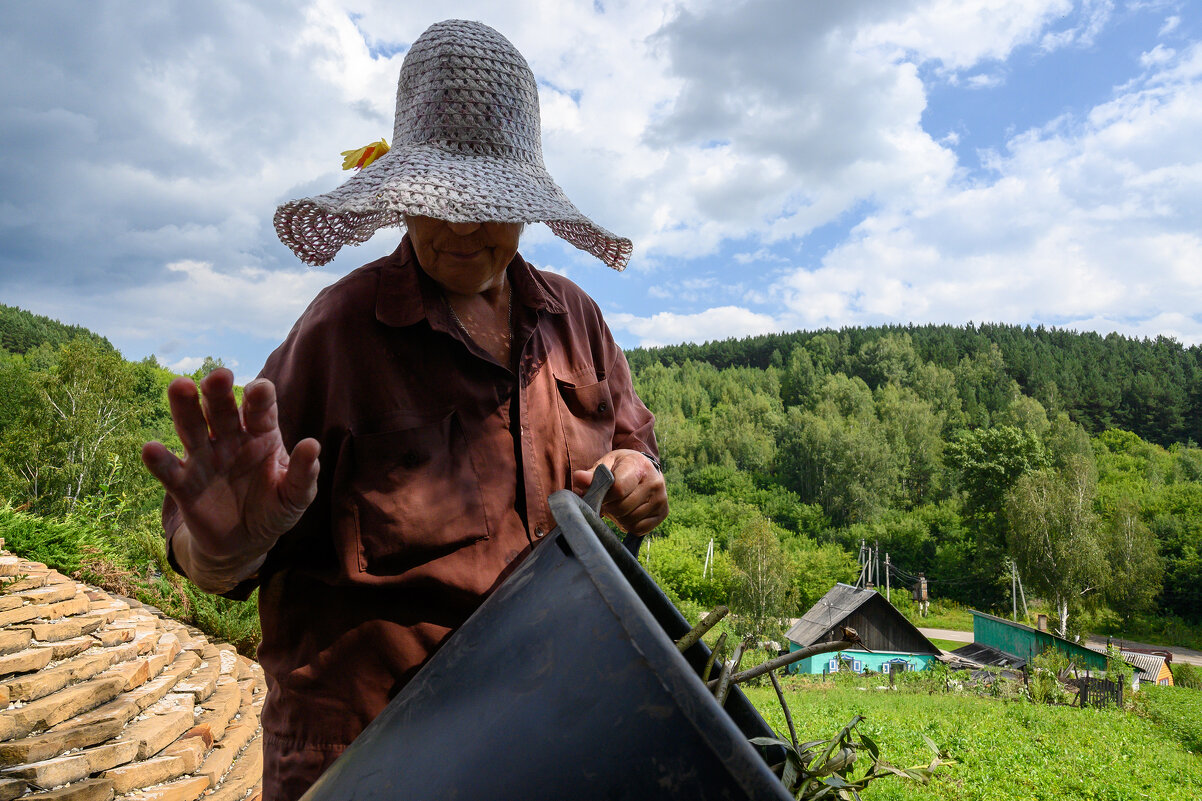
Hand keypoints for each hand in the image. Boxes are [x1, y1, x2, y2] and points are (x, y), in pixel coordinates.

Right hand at [141, 368, 319, 586]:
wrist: (246, 541)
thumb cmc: (275, 508)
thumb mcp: (296, 496)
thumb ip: (304, 473)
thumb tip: (313, 446)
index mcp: (261, 434)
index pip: (260, 409)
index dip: (260, 397)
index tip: (259, 390)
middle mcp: (229, 438)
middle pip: (222, 409)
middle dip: (219, 391)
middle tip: (218, 376)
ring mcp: (204, 459)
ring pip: (191, 427)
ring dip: (184, 407)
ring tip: (179, 386)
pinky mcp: (184, 485)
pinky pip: (170, 471)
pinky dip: (159, 461)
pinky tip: (151, 449)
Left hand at [572, 449, 666, 535]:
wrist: (645, 469)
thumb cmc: (621, 466)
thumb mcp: (607, 464)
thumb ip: (593, 474)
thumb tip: (579, 478)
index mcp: (640, 465)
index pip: (618, 489)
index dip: (604, 496)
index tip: (601, 495)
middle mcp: (655, 482)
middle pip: (623, 507)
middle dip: (610, 507)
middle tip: (608, 502)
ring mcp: (661, 499)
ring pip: (630, 520)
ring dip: (618, 517)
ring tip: (618, 505)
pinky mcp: (663, 513)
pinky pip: (639, 529)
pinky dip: (628, 525)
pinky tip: (628, 513)